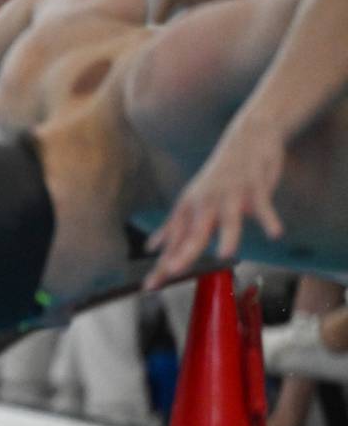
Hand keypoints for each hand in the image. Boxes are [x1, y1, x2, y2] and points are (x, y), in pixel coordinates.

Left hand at [143, 124, 285, 289]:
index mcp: (189, 208)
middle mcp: (205, 203)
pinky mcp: (255, 188)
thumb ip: (173, 227)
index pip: (173, 242)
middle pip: (194, 231)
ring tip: (225, 255)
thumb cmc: (219, 177)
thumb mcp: (191, 200)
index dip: (162, 265)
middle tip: (172, 272)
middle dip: (183, 252)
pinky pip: (263, 206)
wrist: (247, 137)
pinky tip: (275, 234)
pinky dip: (269, 219)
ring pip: (228, 219)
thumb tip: (152, 247)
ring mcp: (230, 195)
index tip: (150, 287)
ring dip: (227, 236)